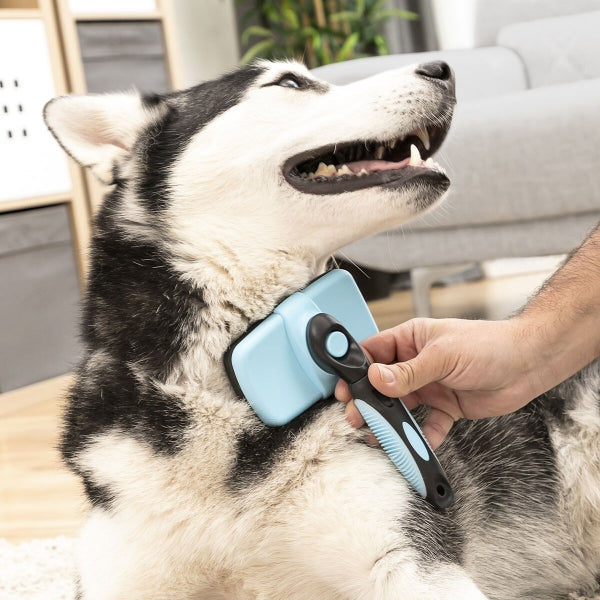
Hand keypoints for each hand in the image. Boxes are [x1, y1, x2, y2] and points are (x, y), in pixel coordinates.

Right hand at [335, 317, 545, 448]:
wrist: (529, 364)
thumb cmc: (489, 345)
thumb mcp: (443, 355)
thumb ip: (408, 372)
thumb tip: (376, 378)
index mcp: (411, 339)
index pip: (374, 352)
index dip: (357, 369)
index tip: (345, 387)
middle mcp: (417, 363)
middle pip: (383, 384)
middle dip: (368, 400)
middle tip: (356, 416)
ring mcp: (431, 386)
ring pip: (402, 407)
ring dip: (390, 421)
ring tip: (378, 434)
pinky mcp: (447, 407)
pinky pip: (429, 425)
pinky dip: (422, 437)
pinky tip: (415, 445)